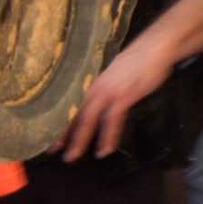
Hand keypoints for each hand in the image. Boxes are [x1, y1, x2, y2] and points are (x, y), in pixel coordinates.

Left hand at [58, 29, 176, 162]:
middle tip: (50, 150)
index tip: (47, 132)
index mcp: (92, 80)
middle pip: (73, 112)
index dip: (58, 119)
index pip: (70, 102)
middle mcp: (95, 85)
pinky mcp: (124, 95)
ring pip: (87, 118)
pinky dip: (108, 136)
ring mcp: (108, 90)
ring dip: (79, 139)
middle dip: (61, 132)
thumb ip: (104, 85)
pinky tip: (104, 150)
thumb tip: (98, 97)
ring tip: (72, 156)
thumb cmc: (137, 59)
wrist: (155, 47)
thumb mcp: (115, 73)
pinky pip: (112, 120)